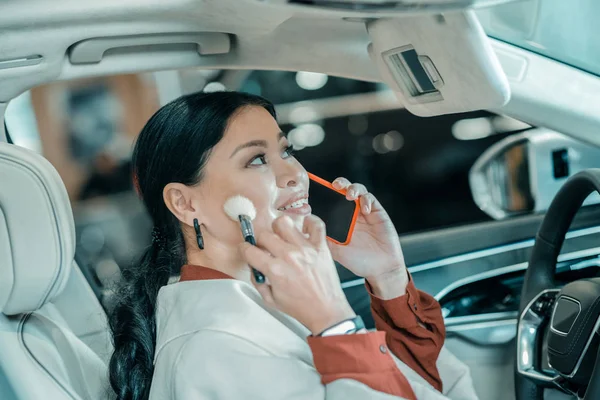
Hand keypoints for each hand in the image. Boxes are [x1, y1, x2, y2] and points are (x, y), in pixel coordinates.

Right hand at [239, 215, 355, 334]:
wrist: (326, 311)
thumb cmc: (300, 307)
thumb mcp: (270, 300)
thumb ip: (257, 281)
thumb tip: (253, 266)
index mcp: (275, 270)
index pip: (249, 250)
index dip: (245, 249)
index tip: (247, 250)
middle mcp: (289, 256)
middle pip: (264, 234)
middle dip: (261, 241)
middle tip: (265, 248)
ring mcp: (306, 249)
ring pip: (285, 222)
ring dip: (279, 229)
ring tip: (283, 238)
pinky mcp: (321, 246)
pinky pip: (316, 224)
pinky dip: (310, 222)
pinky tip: (304, 230)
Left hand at [328, 177, 408, 297]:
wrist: (380, 269)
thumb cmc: (358, 261)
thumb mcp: (336, 250)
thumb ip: (324, 237)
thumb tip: (308, 226)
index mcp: (339, 220)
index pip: (330, 201)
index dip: (324, 192)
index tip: (317, 188)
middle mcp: (350, 213)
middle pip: (343, 190)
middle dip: (339, 184)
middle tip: (335, 186)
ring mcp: (363, 211)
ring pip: (357, 190)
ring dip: (352, 188)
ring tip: (349, 195)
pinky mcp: (377, 212)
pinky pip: (371, 199)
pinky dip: (366, 200)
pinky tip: (364, 210)